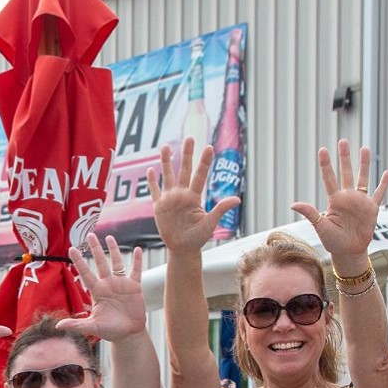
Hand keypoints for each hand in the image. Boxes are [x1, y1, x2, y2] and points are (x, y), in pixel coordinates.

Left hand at [64, 235, 147, 340]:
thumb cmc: (110, 331)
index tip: (72, 248)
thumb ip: (76, 324)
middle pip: (100, 262)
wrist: (128, 334)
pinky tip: (138, 249)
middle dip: (95, 249)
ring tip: (109, 237)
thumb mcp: (91, 327)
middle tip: (89, 235)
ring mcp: (121, 284)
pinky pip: (135, 271)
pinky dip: (137, 261)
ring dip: (114, 250)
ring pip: (116, 263)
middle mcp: (108, 284)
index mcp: (97, 291)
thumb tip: (58, 326)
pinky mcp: (134, 287)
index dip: (79, 261)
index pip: (85, 273)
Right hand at [148, 138, 239, 253]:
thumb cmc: (198, 238)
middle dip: (187, 154)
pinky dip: (152, 181)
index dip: (204, 162)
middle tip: (190, 138)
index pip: (200, 176)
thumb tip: (237, 199)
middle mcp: (182, 194)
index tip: (209, 147)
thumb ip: (220, 209)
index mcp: (194, 197)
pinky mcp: (159, 207)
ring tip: (166, 146)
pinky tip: (150, 170)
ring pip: (168, 176)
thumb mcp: (210, 224)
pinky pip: (155, 191)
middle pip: (184, 170)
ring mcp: (170, 199)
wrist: (182, 249)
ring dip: (166, 161)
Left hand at [290, 140, 387, 274]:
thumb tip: (293, 204)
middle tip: (343, 141)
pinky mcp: (372, 208)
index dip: (326, 164)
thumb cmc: (333, 241)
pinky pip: (379, 193)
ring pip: (363, 178)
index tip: (322, 150)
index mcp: (334, 200)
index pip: (329, 178)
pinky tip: (386, 172)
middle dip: (344, 157)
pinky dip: (383, 184)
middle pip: (346, 172)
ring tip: (364, 148)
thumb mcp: (320, 226)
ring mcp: (360, 201)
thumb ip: (311, 213)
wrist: (349, 252)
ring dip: (364, 164)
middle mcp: (347, 197)